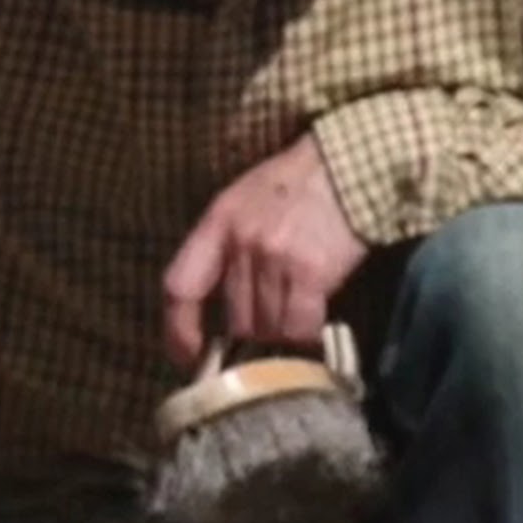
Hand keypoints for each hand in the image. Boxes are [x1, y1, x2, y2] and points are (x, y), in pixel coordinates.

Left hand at [161, 133, 366, 369]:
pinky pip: (300, 326)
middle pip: (235, 317)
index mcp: (216, 224)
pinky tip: (315, 333)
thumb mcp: (241, 203)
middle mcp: (240, 243)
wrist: (344, 166)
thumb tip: (221, 307)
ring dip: (281, 338)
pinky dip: (306, 337)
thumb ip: (225, 247)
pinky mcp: (311, 271)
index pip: (180, 286)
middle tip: (267, 338)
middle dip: (249, 336)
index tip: (187, 356)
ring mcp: (274, 258)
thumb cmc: (291, 185)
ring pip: (268, 327)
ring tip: (295, 329)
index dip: (177, 329)